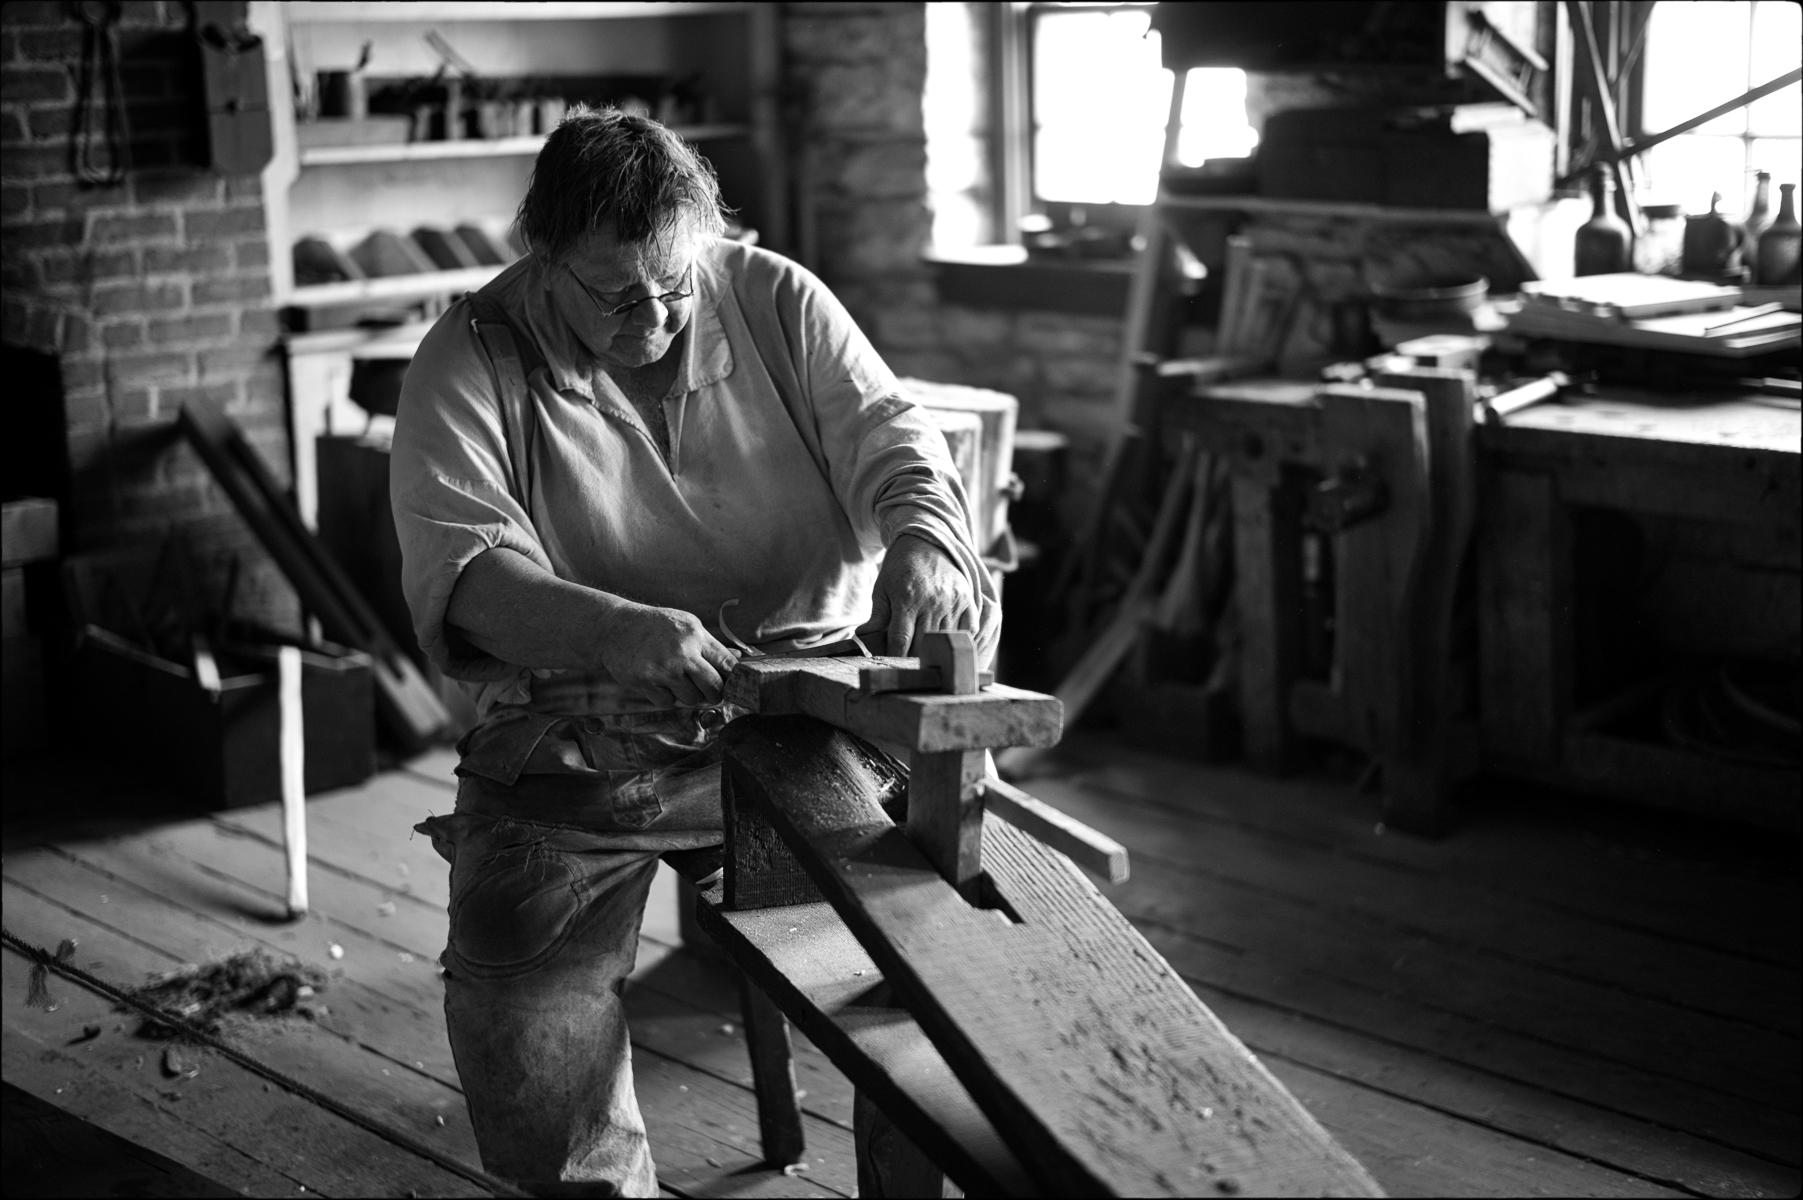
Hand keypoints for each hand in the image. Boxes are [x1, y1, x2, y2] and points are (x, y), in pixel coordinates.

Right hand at [598, 602, 739, 708]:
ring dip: (688, 696)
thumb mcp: (685, 625)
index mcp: (695, 635)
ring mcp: (663, 668)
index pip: (727, 664)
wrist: (615, 627)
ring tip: (678, 681)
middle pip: (714, 688)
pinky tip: (658, 682)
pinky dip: (666, 697)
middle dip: (715, 694)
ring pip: (692, 699)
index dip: (733, 679)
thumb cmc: (655, 626)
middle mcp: (682, 652)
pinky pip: (668, 702)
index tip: (732, 685)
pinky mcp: (645, 681)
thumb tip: (740, 659)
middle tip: (709, 693)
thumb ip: (710, 645)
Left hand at [864, 534, 974, 657]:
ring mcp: (952, 601)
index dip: (895, 657)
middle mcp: (932, 601)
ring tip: (925, 654)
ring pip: (944, 640)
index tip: (891, 665)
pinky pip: (967, 631)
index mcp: (907, 598)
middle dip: (912, 657)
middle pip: (923, 644)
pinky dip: (957, 640)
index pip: (900, 641)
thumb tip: (863, 639)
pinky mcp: (967, 600)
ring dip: (934, 651)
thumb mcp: (882, 588)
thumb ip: (876, 616)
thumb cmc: (900, 568)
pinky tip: (946, 642)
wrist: (927, 542)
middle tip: (906, 662)